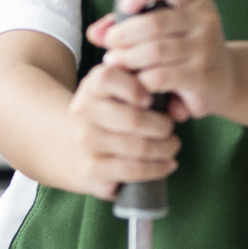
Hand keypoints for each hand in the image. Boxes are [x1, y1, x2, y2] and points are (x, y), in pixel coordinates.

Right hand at [62, 62, 179, 198]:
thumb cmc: (110, 115)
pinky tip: (167, 165)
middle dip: (162, 126)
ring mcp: (86, 143)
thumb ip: (140, 85)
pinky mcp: (92, 169)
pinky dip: (157, 168)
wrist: (74, 148)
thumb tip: (173, 99)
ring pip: (139, 147)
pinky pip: (134, 169)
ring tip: (172, 146)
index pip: (109, 78)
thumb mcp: (116, 92)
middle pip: (133, 119)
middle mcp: (83, 113)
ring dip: (165, 148)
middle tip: (170, 129)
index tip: (151, 100)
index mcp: (91, 87)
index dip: (135, 88)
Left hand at [86, 0, 236, 120]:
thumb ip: (128, 25)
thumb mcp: (164, 30)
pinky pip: (160, 76)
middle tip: (109, 46)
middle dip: (123, 34)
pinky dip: (141, 80)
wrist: (224, 82)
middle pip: (154, 22)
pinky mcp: (202, 76)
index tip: (124, 6)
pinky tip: (134, 82)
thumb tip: (94, 33)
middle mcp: (205, 19)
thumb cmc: (184, 50)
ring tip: (114, 62)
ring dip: (127, 58)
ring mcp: (206, 47)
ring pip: (155, 51)